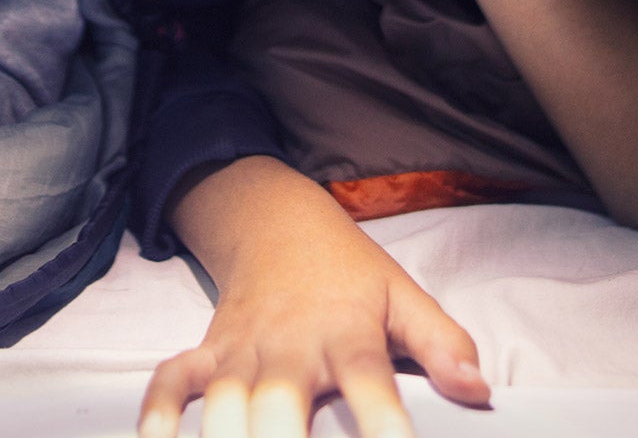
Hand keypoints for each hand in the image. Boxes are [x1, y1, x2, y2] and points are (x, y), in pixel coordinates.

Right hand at [141, 158, 489, 437]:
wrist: (275, 221)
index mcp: (348, 332)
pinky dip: (158, 415)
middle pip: (280, 404)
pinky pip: (171, 382)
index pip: (370, 382)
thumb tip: (479, 389)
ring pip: (223, 403)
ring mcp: (242, 350)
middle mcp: (291, 345)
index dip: (384, 425)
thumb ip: (441, 343)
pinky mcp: (208, 352)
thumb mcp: (402, 296)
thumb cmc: (347, 272)